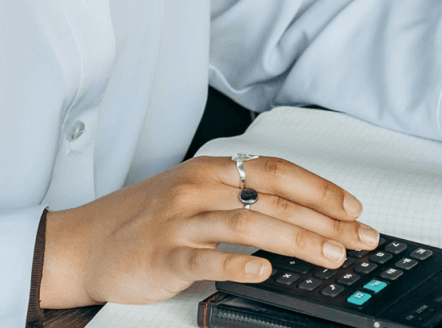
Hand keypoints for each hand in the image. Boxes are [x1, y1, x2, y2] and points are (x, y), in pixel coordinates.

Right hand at [40, 156, 378, 307]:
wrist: (83, 242)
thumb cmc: (141, 222)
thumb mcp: (192, 197)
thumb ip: (237, 202)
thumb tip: (299, 220)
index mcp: (209, 170)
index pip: (277, 171)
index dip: (321, 188)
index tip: (354, 208)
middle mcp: (198, 189)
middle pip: (273, 198)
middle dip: (324, 219)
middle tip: (358, 239)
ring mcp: (180, 222)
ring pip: (249, 224)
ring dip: (297, 240)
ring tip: (329, 255)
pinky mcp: (163, 256)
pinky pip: (205, 259)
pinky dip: (238, 263)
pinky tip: (264, 270)